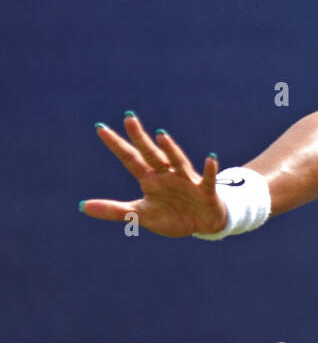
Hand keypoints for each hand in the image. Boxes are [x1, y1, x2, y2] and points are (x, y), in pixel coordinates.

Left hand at [80, 113, 228, 237]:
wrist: (202, 224)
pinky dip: (209, 169)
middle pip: (151, 154)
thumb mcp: (140, 215)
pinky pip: (207, 179)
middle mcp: (167, 174)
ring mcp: (187, 181)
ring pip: (177, 161)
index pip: (130, 159)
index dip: (116, 145)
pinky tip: (209, 158)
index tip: (100, 128)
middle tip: (128, 118)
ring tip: (160, 135)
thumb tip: (82, 206)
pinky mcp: (205, 191)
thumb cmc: (172, 215)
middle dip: (140, 138)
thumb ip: (113, 210)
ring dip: (170, 149)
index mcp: (150, 179)